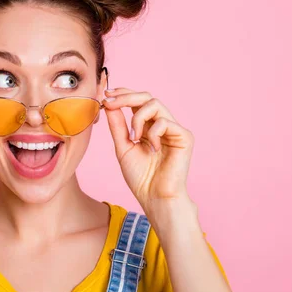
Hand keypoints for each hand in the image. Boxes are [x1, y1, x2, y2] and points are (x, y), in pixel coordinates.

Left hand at [102, 88, 194, 216]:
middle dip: (126, 97)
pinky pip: (165, 122)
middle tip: (110, 102)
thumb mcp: (123, 147)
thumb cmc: (140, 177)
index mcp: (148, 126)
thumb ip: (118, 125)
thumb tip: (108, 104)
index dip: (123, 94)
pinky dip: (153, 133)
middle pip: (146, 97)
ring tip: (134, 137)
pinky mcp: (184, 136)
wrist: (154, 197)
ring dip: (138, 118)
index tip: (106, 95)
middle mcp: (162, 124)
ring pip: (155, 104)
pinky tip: (152, 148)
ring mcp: (174, 129)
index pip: (137, 102)